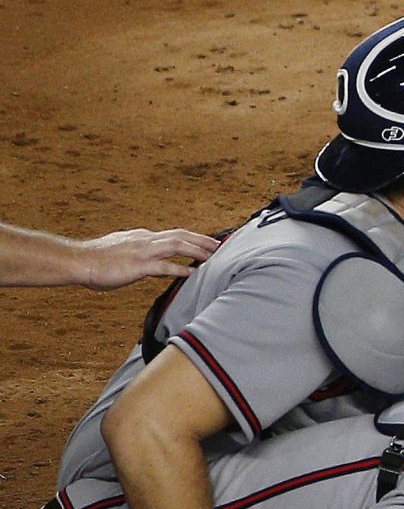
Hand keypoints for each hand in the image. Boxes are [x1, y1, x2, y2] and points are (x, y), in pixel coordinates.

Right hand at [76, 228, 218, 290]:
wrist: (77, 260)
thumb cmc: (96, 259)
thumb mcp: (123, 250)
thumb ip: (141, 254)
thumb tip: (155, 263)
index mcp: (143, 236)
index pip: (174, 234)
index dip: (193, 237)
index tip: (207, 241)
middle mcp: (146, 240)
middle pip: (181, 235)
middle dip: (203, 239)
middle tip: (221, 245)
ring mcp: (142, 252)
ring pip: (177, 246)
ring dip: (198, 250)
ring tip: (214, 255)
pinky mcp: (137, 265)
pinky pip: (163, 266)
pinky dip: (179, 269)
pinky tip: (192, 274)